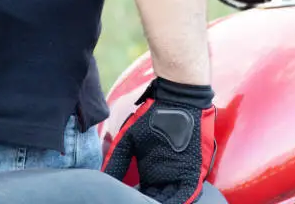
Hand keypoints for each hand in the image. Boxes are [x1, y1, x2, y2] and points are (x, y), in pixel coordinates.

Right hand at [102, 77, 215, 203]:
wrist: (176, 101)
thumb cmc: (151, 117)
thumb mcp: (129, 139)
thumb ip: (116, 160)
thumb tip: (102, 178)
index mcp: (150, 172)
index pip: (141, 195)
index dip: (134, 199)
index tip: (124, 201)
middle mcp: (164, 177)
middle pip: (155, 199)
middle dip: (147, 202)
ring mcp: (179, 175)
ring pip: (170, 199)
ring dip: (161, 202)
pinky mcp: (192, 173)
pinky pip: (186, 194)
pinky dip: (178, 201)